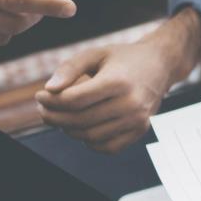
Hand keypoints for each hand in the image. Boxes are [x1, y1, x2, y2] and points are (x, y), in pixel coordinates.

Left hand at [36, 9, 200, 152]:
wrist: (161, 65)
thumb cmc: (124, 58)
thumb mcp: (96, 53)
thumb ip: (69, 68)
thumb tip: (49, 89)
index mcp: (118, 81)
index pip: (74, 100)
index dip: (51, 101)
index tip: (40, 95)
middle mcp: (131, 103)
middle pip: (80, 120)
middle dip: (54, 117)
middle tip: (43, 109)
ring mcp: (138, 120)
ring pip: (90, 136)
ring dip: (69, 130)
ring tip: (62, 117)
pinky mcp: (140, 130)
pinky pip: (107, 147)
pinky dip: (89, 142)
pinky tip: (83, 127)